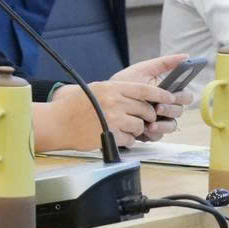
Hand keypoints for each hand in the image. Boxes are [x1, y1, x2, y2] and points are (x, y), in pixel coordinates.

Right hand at [35, 59, 185, 150]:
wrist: (58, 122)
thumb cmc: (75, 106)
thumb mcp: (97, 89)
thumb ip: (117, 91)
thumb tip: (140, 96)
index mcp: (112, 87)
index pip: (145, 89)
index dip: (160, 94)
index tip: (170, 98)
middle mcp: (115, 101)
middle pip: (145, 109)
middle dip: (147, 116)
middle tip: (142, 119)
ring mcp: (114, 118)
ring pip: (140, 126)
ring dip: (136, 130)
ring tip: (123, 129)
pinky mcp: (111, 134)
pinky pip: (131, 139)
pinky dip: (128, 140)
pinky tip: (117, 137)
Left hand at [111, 52, 190, 138]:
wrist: (104, 99)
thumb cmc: (125, 83)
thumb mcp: (142, 70)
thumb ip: (164, 63)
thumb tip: (186, 56)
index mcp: (167, 92)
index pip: (184, 96)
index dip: (182, 96)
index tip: (172, 95)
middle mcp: (166, 107)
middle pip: (179, 111)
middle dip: (170, 110)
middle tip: (158, 108)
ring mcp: (159, 120)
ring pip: (171, 125)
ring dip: (164, 124)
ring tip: (151, 122)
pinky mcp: (150, 132)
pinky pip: (158, 136)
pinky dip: (154, 133)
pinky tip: (145, 129)